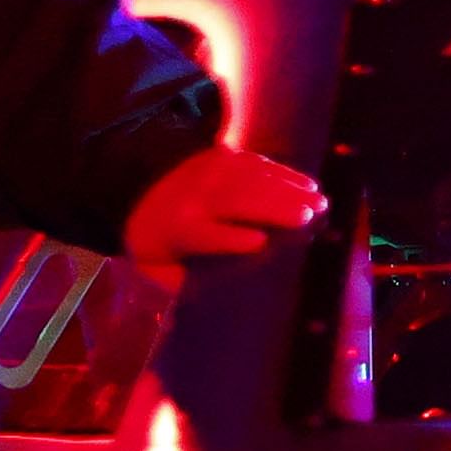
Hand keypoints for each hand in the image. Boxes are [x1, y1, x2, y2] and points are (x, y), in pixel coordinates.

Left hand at [123, 143, 325, 268]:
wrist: (131, 190)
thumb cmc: (156, 243)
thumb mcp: (158, 269)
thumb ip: (183, 282)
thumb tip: (216, 292)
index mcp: (179, 231)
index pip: (206, 234)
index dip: (230, 237)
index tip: (258, 243)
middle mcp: (194, 198)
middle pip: (236, 200)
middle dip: (272, 206)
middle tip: (309, 217)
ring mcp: (208, 172)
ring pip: (252, 178)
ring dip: (288, 189)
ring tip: (318, 203)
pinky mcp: (221, 157)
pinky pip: (256, 162)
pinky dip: (284, 173)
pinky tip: (308, 185)